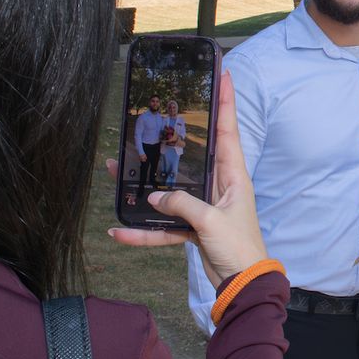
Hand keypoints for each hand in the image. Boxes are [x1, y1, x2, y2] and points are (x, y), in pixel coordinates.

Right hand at [109, 73, 266, 286]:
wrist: (243, 285)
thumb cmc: (240, 249)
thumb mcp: (211, 222)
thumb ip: (183, 205)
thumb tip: (155, 197)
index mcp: (233, 176)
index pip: (228, 130)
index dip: (226, 102)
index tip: (224, 74)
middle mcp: (219, 186)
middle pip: (192, 153)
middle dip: (170, 136)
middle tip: (152, 114)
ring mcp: (205, 206)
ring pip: (170, 188)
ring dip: (144, 184)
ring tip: (115, 169)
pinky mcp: (194, 226)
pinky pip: (165, 223)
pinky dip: (145, 229)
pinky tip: (121, 231)